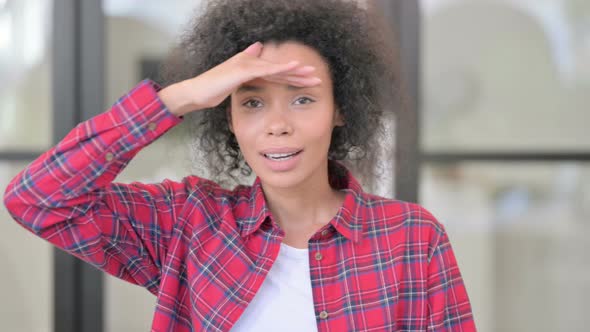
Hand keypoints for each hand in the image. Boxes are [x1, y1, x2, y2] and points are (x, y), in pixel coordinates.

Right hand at [159, 42, 321, 116]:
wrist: (197, 93)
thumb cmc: (211, 91)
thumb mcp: (232, 86)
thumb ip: (245, 79)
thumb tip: (252, 71)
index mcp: (252, 71)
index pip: (277, 75)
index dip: (292, 78)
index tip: (307, 84)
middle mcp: (252, 64)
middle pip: (281, 70)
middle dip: (299, 74)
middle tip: (317, 78)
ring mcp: (248, 65)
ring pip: (277, 68)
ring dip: (295, 70)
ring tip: (312, 73)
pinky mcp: (244, 69)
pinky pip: (267, 69)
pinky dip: (281, 67)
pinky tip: (294, 66)